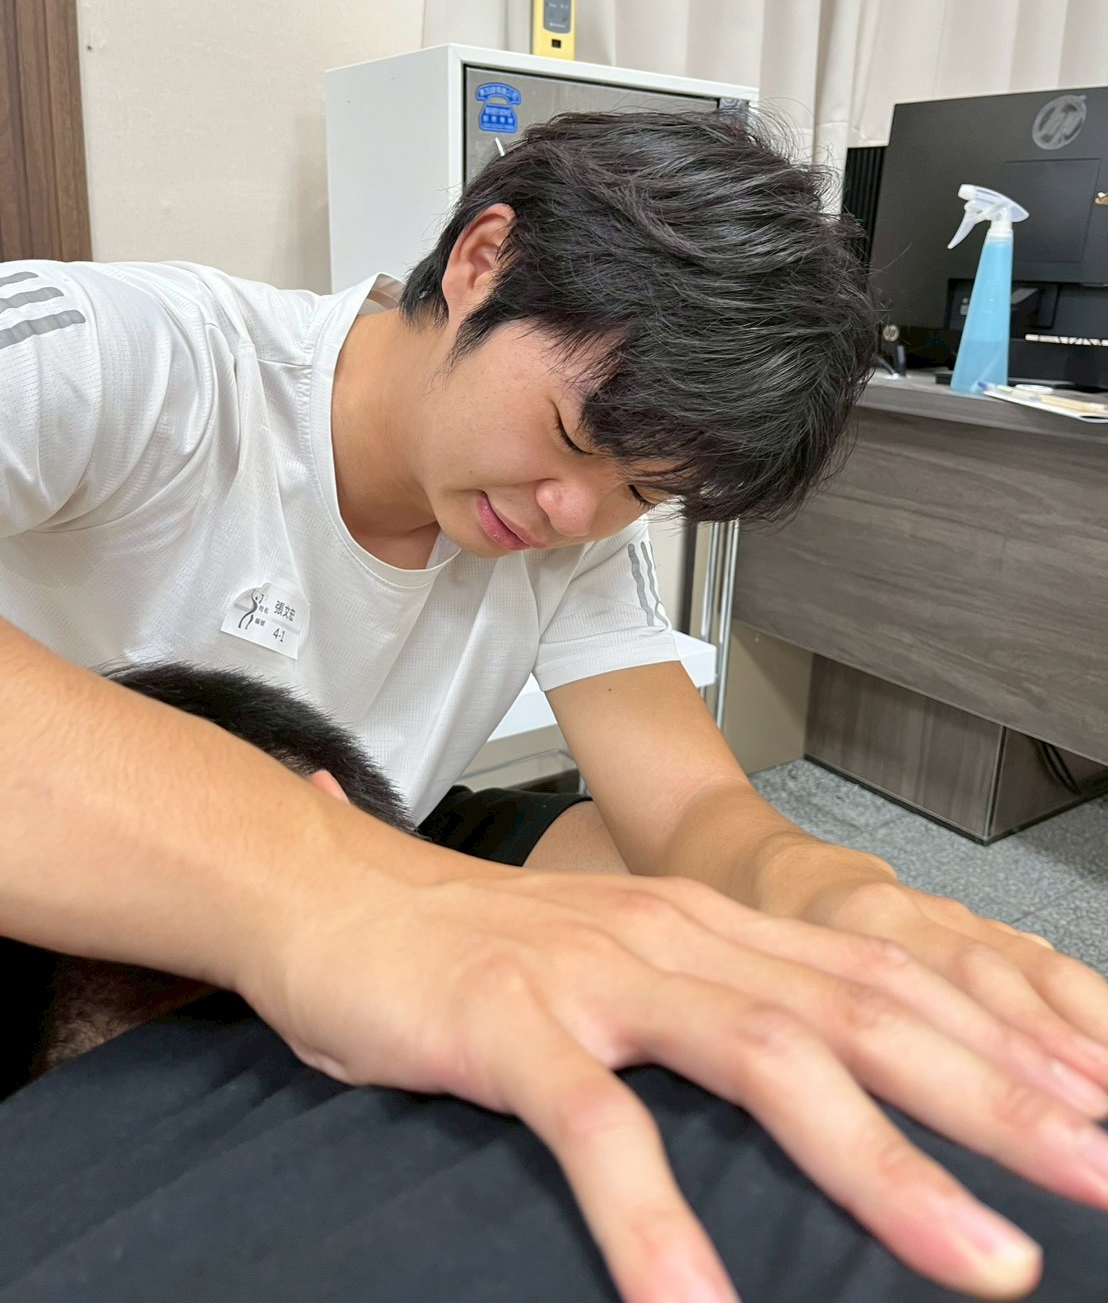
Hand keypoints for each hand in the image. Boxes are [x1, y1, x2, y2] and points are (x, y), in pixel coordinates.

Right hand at [247, 855, 1107, 1302]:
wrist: (341, 897)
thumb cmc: (491, 951)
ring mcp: (599, 976)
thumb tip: (836, 1085)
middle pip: (865, 1012)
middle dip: (998, 1101)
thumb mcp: (629, 966)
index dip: (1000, 1044)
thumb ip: (725, 1006)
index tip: (1098, 1111)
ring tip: (986, 1268)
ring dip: (884, 1166)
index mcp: (716, 926)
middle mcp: (679, 938)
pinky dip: (656, 1222)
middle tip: (1105, 1176)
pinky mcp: (512, 1024)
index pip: (888, 978)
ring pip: (767, 1058)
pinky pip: (598, 1129)